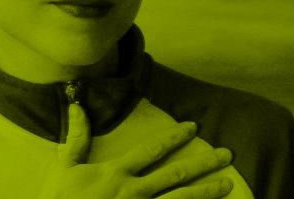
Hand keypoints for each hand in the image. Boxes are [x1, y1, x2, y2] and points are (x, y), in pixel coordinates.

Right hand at [38, 103, 233, 198]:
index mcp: (116, 173)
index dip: (174, 138)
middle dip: (203, 164)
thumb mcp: (64, 167)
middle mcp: (134, 192)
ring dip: (206, 192)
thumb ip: (77, 137)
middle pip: (176, 176)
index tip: (193, 128)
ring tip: (229, 184)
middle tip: (227, 154)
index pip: (152, 150)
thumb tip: (77, 104)